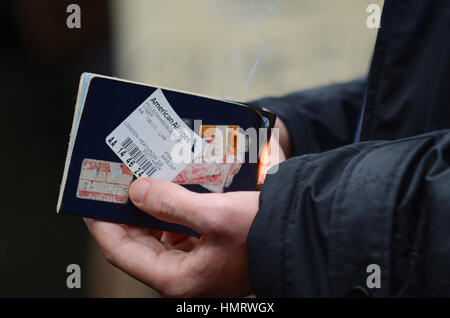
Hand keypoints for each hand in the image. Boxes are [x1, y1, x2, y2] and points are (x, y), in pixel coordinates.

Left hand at [85, 138, 284, 296]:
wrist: (301, 238)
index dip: (102, 225)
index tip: (91, 201)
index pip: (123, 252)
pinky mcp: (208, 255)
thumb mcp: (214, 216)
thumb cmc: (262, 233)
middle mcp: (184, 278)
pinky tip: (170, 194)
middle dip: (125, 215)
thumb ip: (170, 203)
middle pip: (138, 245)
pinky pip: (178, 235)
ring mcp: (196, 268)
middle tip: (115, 186)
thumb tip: (137, 192)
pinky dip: (170, 215)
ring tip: (142, 185)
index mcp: (179, 279)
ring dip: (149, 213)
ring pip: (158, 239)